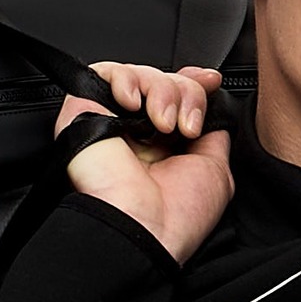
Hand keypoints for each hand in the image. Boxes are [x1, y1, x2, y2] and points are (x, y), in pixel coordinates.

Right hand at [59, 62, 232, 263]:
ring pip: (142, 74)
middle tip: (187, 125)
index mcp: (166, 146)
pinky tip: (133, 104)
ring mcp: (112, 121)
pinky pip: (105, 72)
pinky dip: (126, 79)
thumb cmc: (174, 216)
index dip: (195, 84)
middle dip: (186, 92)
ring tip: (164, 123)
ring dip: (162, 90)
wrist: (140, 229)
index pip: (178, 97)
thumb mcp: (217, 172)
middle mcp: (139, 133)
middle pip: (166, 80)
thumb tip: (215, 111)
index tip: (211, 82)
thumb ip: (215, 136)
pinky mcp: (83, 111)